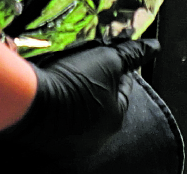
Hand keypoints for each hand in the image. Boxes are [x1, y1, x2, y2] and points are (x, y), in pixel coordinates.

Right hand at [0, 39, 157, 154]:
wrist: (31, 102)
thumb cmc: (75, 83)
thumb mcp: (107, 60)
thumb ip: (131, 54)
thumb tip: (154, 47)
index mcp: (115, 119)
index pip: (125, 88)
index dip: (121, 68)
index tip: (115, 55)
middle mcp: (95, 134)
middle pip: (102, 100)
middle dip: (98, 80)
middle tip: (89, 60)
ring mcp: (71, 138)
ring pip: (80, 108)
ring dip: (78, 89)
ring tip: (69, 68)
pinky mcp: (48, 137)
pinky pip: (59, 113)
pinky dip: (58, 98)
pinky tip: (51, 82)